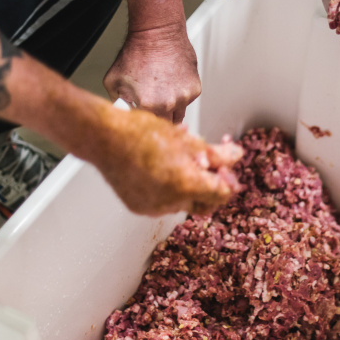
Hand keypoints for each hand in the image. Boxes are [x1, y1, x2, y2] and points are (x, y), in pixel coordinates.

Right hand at [88, 99, 241, 215]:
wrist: (103, 137)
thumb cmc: (140, 132)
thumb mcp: (186, 139)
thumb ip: (215, 154)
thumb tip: (235, 157)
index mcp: (185, 184)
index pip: (222, 193)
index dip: (228, 179)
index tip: (224, 166)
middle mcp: (170, 202)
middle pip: (205, 203)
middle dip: (210, 185)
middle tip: (209, 164)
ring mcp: (153, 207)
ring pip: (183, 201)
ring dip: (188, 183)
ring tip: (180, 156)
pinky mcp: (138, 206)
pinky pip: (163, 201)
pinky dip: (169, 187)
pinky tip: (164, 165)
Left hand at [103, 23, 200, 122]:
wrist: (157, 33)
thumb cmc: (136, 52)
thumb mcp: (113, 81)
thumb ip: (117, 103)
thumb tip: (123, 115)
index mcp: (148, 105)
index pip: (148, 129)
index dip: (145, 126)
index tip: (143, 122)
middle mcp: (169, 103)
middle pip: (165, 126)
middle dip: (157, 119)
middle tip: (151, 107)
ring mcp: (184, 96)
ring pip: (178, 114)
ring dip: (170, 108)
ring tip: (160, 90)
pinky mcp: (195, 89)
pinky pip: (186, 101)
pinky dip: (179, 95)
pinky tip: (170, 82)